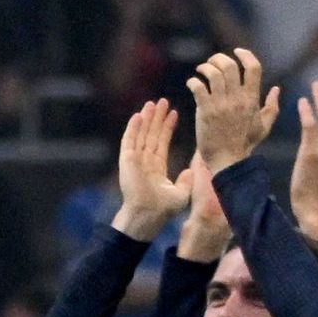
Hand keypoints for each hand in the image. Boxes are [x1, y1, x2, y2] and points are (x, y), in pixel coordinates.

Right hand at [108, 98, 193, 238]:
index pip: (162, 142)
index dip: (167, 127)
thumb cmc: (163, 209)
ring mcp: (135, 160)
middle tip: (163, 101)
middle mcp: (145, 161)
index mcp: (156, 167)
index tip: (174, 113)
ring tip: (152, 103)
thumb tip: (190, 171)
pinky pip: (129, 140)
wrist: (149, 215)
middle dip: (157, 118)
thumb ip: (186, 181)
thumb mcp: (180, 193)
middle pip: (151, 134)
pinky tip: (138, 115)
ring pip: (141, 134)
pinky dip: (132, 128)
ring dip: (146, 118)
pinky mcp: (127, 160)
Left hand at [188, 46, 276, 175]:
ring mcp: (222, 105)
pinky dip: (193, 81)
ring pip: (213, 74)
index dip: (245, 55)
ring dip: (205, 67)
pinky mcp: (206, 111)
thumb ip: (272, 107)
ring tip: (201, 70)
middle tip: (212, 62)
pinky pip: (199, 88)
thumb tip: (276, 89)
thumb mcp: (264, 126)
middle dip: (219, 58)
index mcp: (252, 100)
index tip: (237, 51)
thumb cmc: (245, 144)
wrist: (228, 161)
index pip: (253, 68)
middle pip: (230, 66)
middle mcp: (238, 99)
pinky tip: (192, 83)